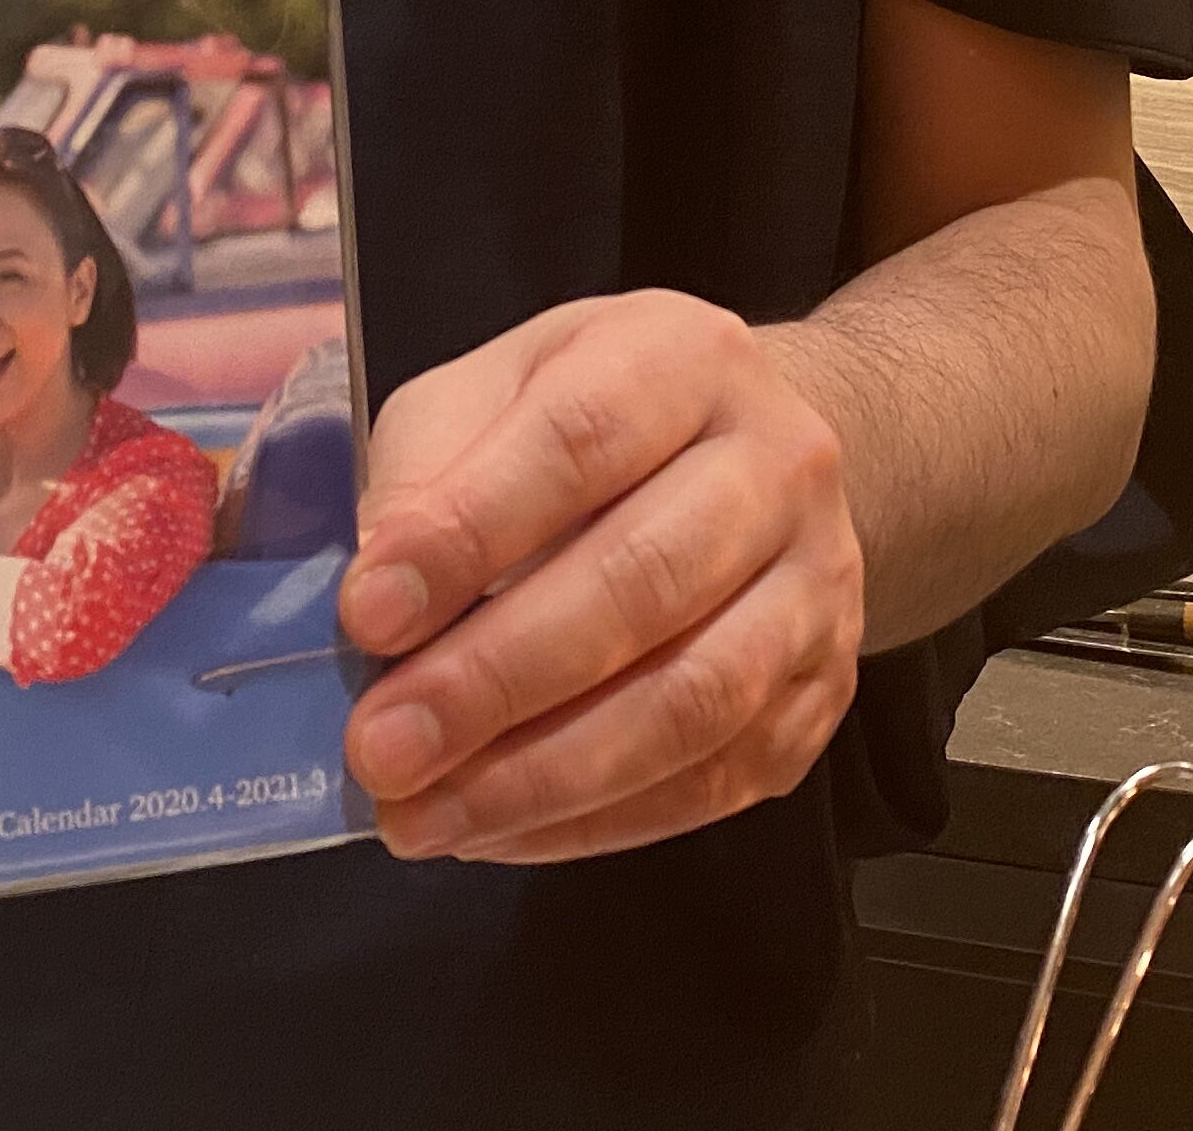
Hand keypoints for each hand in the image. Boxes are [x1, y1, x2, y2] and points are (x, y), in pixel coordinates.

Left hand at [338, 291, 865, 863]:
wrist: (760, 454)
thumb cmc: (595, 422)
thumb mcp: (498, 389)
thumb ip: (432, 468)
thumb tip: (380, 592)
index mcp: (685, 359)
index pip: (576, 442)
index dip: (468, 533)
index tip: (366, 613)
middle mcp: (777, 464)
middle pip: (642, 581)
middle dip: (495, 679)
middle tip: (380, 749)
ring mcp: (817, 586)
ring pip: (693, 700)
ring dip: (544, 776)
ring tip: (423, 817)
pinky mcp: (825, 695)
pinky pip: (715, 779)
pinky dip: (596, 821)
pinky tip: (497, 833)